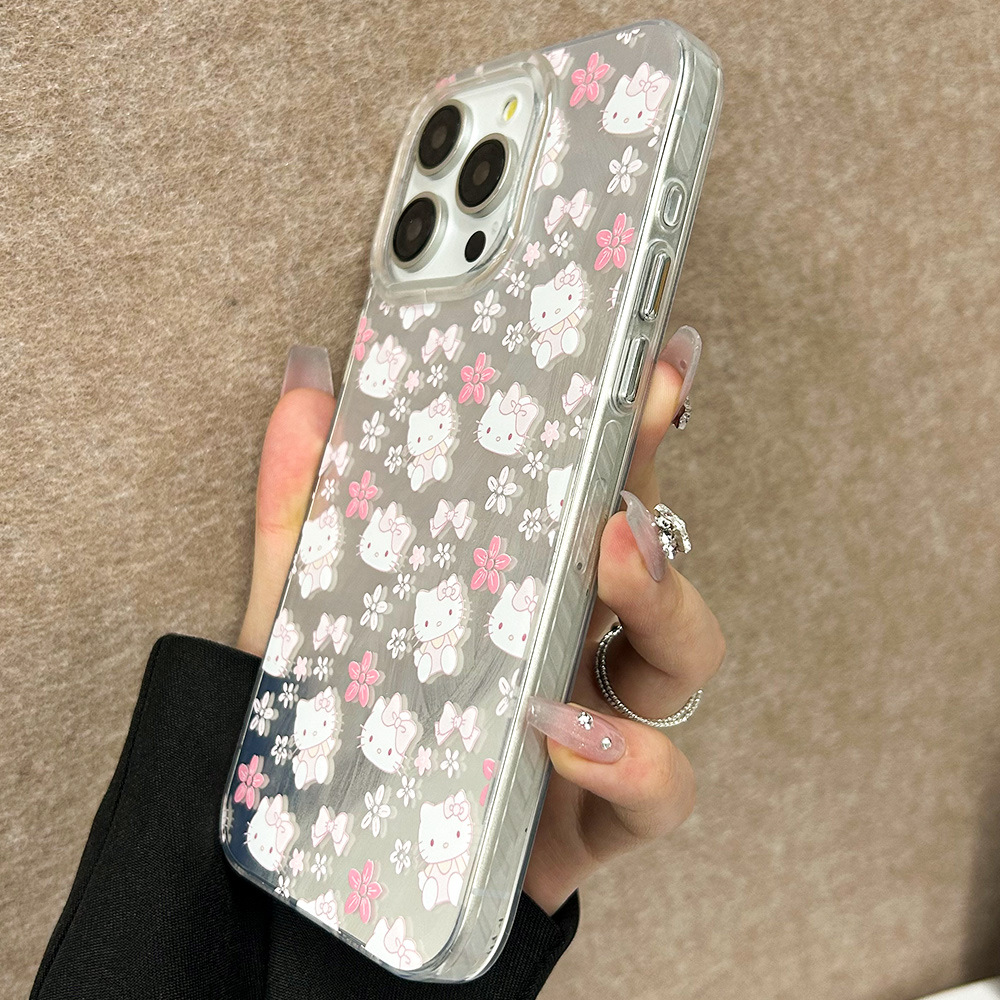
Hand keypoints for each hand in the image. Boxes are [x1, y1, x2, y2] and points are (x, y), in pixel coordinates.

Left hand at [237, 336, 723, 916]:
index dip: (633, 425)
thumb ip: (305, 505)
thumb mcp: (311, 609)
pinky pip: (663, 785)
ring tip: (609, 566)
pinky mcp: (603, 812)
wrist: (345, 873)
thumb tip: (306, 383)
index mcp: (526, 586)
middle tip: (625, 457)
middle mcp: (577, 642)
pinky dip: (630, 757)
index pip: (594, 490)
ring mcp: (602, 723)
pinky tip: (565, 735)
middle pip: (658, 558)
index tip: (652, 359)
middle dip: (656, 495)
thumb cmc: (352, 729)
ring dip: (665, 605)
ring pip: (685, 657)